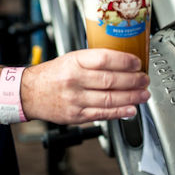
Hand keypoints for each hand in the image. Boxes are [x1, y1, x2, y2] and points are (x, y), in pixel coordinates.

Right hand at [20, 48, 150, 123]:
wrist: (30, 93)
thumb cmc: (53, 74)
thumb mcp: (71, 58)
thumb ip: (94, 60)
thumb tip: (123, 63)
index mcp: (74, 61)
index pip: (104, 59)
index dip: (125, 61)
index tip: (137, 63)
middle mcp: (74, 80)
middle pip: (110, 80)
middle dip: (133, 81)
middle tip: (144, 80)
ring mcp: (75, 99)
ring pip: (109, 99)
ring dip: (131, 97)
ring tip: (143, 94)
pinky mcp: (76, 115)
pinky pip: (102, 114)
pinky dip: (119, 112)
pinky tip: (131, 109)